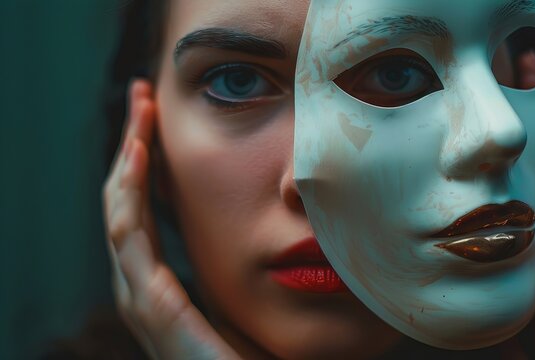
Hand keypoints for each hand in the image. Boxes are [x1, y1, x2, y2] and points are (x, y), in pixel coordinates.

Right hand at [102, 79, 240, 359]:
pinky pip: (132, 238)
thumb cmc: (259, 358)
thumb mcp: (245, 296)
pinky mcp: (153, 308)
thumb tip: (260, 218)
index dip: (146, 165)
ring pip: (122, 212)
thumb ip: (235, 264)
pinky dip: (130, 195)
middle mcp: (143, 288)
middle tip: (141, 98)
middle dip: (132, 148)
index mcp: (161, 286)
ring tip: (140, 111)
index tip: (155, 120)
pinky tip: (139, 156)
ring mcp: (142, 298)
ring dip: (128, 158)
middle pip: (126, 204)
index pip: (143, 213)